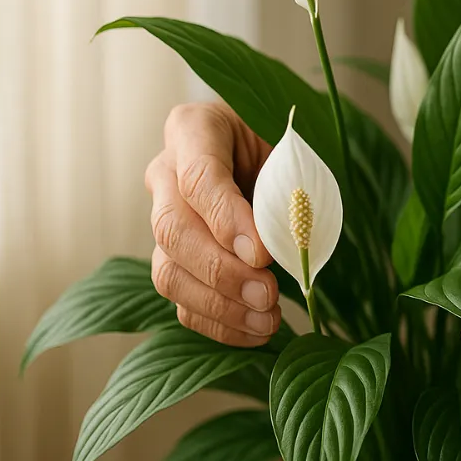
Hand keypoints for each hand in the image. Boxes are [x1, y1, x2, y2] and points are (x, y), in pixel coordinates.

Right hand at [145, 102, 280, 345]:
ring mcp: (164, 216)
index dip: (226, 219)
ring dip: (218, 304)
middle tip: (267, 294)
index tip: (262, 254)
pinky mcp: (174, 256)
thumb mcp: (296, 145)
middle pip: (172, 229)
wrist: (276, 147)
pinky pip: (181, 298)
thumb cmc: (288, 141)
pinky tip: (255, 331)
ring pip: (168, 270)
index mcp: (195, 129)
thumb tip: (288, 242)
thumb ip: (290, 183)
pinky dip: (217, 322)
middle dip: (220, 270)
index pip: (197, 177)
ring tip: (267, 320)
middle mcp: (167, 174)